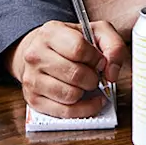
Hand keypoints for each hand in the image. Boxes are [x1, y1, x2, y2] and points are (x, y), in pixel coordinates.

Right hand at [6, 20, 126, 118]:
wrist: (41, 51)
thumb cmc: (70, 42)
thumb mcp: (96, 32)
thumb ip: (113, 46)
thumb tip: (112, 73)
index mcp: (50, 33)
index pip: (78, 49)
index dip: (96, 58)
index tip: (100, 61)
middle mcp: (36, 55)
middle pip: (75, 75)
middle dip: (93, 78)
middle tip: (94, 75)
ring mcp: (32, 79)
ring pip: (70, 95)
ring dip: (85, 93)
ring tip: (86, 84)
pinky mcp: (33, 99)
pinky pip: (65, 112)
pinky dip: (83, 109)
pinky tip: (88, 101)